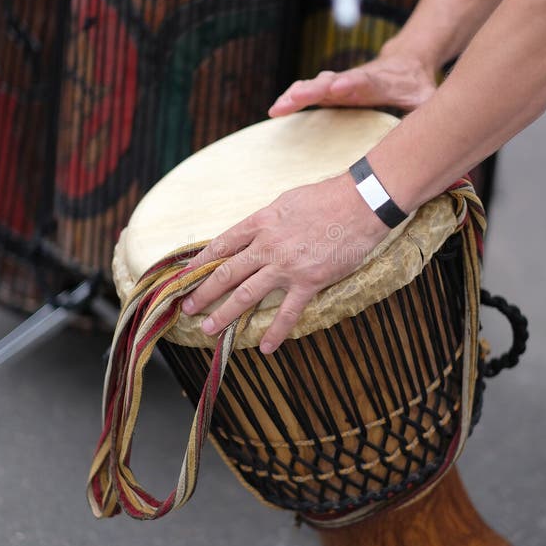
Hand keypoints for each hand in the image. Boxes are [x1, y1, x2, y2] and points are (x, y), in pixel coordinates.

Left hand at [181, 173, 387, 352]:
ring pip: (247, 294)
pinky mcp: (308, 282)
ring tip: (208, 328)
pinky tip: (265, 348)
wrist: (360, 204)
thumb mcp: (286, 202)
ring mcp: (286, 266)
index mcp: (260, 222)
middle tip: (188, 307)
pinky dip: (275, 332)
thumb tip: (256, 232)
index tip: (185, 275)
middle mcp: (267, 245)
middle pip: (226, 273)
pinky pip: (287, 312)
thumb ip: (268, 220)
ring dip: (225, 314)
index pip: (221, 245)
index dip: (200, 262)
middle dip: (203, 292)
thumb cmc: (327, 197)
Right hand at [269, 45, 437, 116]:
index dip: (352, 83)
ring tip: (279, 106)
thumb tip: (441, 136)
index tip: (339, 86)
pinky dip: (292, 99)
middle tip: (298, 95)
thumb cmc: (418, 87)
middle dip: (314, 89)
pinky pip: (309, 93)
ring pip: (316, 86)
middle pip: (332, 81)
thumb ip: (432, 113)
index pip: (365, 81)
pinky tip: (276, 110)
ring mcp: (340, 83)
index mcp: (379, 81)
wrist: (406, 63)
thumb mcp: (431, 98)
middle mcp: (355, 79)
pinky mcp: (331, 90)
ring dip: (297, 95)